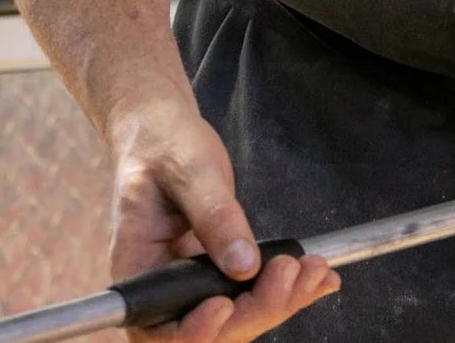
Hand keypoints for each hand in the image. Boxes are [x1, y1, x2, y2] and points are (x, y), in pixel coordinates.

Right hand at [108, 94, 339, 339]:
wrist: (167, 132)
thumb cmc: (164, 143)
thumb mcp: (188, 170)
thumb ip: (214, 217)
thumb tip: (244, 266)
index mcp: (137, 268)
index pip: (159, 328)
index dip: (195, 330)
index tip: (225, 303)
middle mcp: (165, 289)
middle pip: (211, 330)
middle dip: (256, 309)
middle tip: (290, 271)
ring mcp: (195, 287)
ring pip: (240, 319)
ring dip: (281, 301)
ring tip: (315, 270)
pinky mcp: (221, 276)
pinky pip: (253, 296)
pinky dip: (288, 290)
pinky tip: (317, 277)